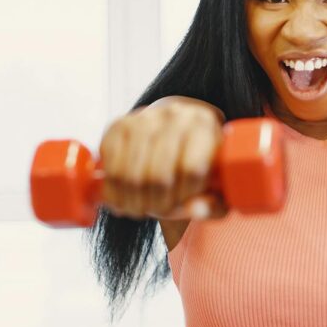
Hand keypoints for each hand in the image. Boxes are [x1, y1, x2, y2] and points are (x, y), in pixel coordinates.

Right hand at [97, 99, 227, 220]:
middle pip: (159, 176)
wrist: (173, 131)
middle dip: (156, 205)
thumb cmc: (199, 163)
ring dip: (133, 203)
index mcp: (204, 123)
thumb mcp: (216, 185)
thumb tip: (195, 210)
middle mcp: (175, 114)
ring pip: (131, 175)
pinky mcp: (119, 125)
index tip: (182, 205)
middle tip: (157, 212)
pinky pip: (111, 168)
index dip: (185, 197)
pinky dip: (114, 192)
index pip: (192, 170)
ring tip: (140, 210)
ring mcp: (144, 117)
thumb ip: (214, 204)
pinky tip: (122, 200)